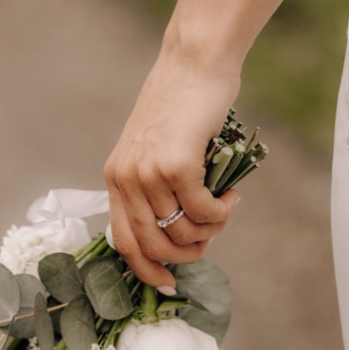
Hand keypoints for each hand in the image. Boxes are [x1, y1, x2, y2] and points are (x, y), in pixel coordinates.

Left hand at [103, 52, 242, 290]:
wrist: (194, 64)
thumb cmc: (183, 106)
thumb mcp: (157, 149)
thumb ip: (157, 187)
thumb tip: (180, 233)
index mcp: (116, 177)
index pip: (122, 240)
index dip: (145, 269)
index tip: (167, 284)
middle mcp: (125, 177)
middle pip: (152, 244)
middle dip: (186, 255)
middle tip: (209, 240)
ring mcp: (148, 172)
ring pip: (182, 230)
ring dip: (211, 229)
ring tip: (224, 208)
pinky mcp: (176, 164)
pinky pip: (203, 211)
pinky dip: (222, 212)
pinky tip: (232, 196)